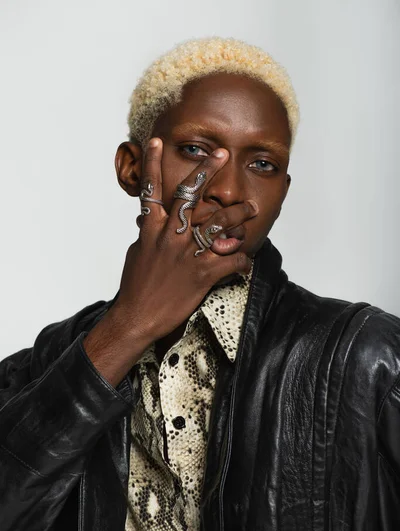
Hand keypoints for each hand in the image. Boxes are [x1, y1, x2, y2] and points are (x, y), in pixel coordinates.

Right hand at [111, 137, 257, 343]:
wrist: (137, 317)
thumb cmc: (135, 286)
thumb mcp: (138, 253)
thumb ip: (148, 233)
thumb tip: (149, 221)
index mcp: (152, 229)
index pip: (151, 190)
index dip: (152, 164)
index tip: (156, 142)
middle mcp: (170, 236)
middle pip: (189, 195)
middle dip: (207, 171)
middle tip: (223, 154)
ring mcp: (187, 253)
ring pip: (218, 223)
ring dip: (237, 213)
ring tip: (250, 206)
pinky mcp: (202, 274)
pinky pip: (230, 261)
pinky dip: (242, 260)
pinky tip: (247, 261)